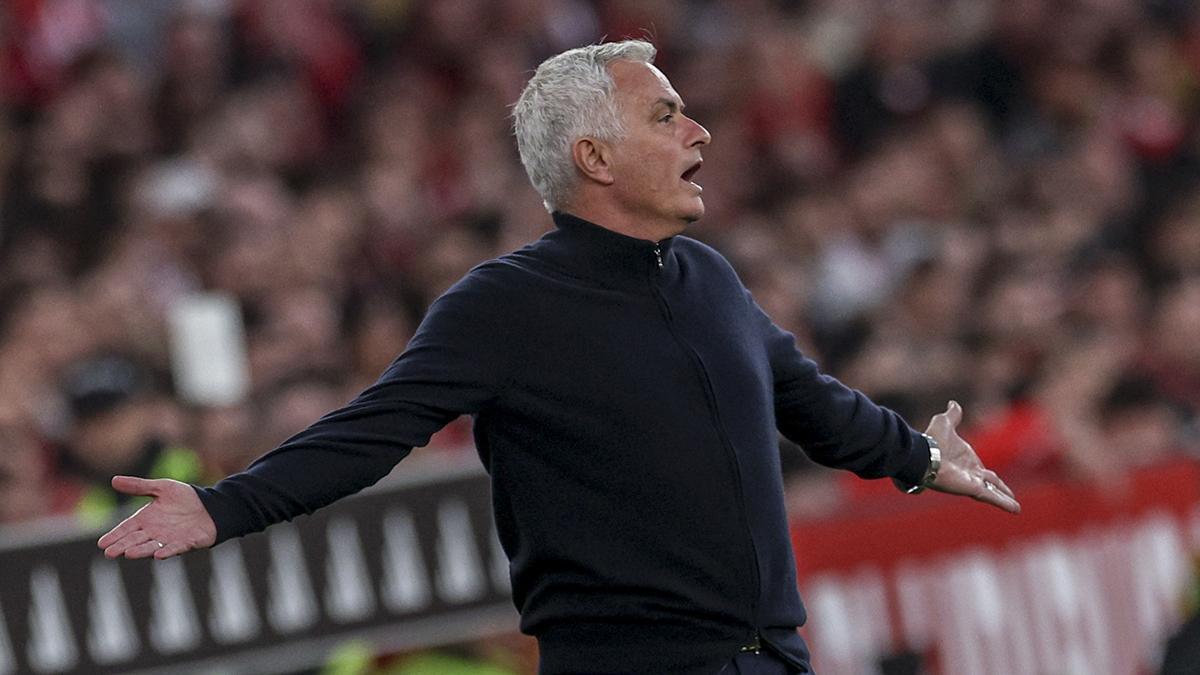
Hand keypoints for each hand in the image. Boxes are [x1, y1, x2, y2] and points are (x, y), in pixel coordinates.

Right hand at [96, 476, 216, 559]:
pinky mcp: (186, 543)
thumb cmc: (184, 498)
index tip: (102, 543)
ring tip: (128, 554)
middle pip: (135, 540)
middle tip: (109, 553)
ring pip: (151, 546)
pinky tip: (158, 555)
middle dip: (122, 546)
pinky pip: (175, 548)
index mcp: (146, 519)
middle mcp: (154, 532)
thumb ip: (139, 486)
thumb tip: (113, 480)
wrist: (210, 506)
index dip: (115, 536)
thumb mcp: (161, 488)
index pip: (126, 528)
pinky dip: (167, 551)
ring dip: (141, 551)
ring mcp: (169, 539)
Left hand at [926, 401, 1020, 513]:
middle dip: (1000, 488)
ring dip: (1005, 498)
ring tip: (1016, 508)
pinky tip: (1016, 509)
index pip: (980, 468)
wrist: (924, 454)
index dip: (987, 473)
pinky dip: (1005, 503)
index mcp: (965, 459)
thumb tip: (953, 403)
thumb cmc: (932, 440)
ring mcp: (972, 482)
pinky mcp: (973, 489)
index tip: (992, 477)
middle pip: (989, 482)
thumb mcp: (944, 422)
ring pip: (994, 491)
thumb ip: (952, 415)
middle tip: (1010, 495)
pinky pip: (993, 496)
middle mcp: (969, 473)